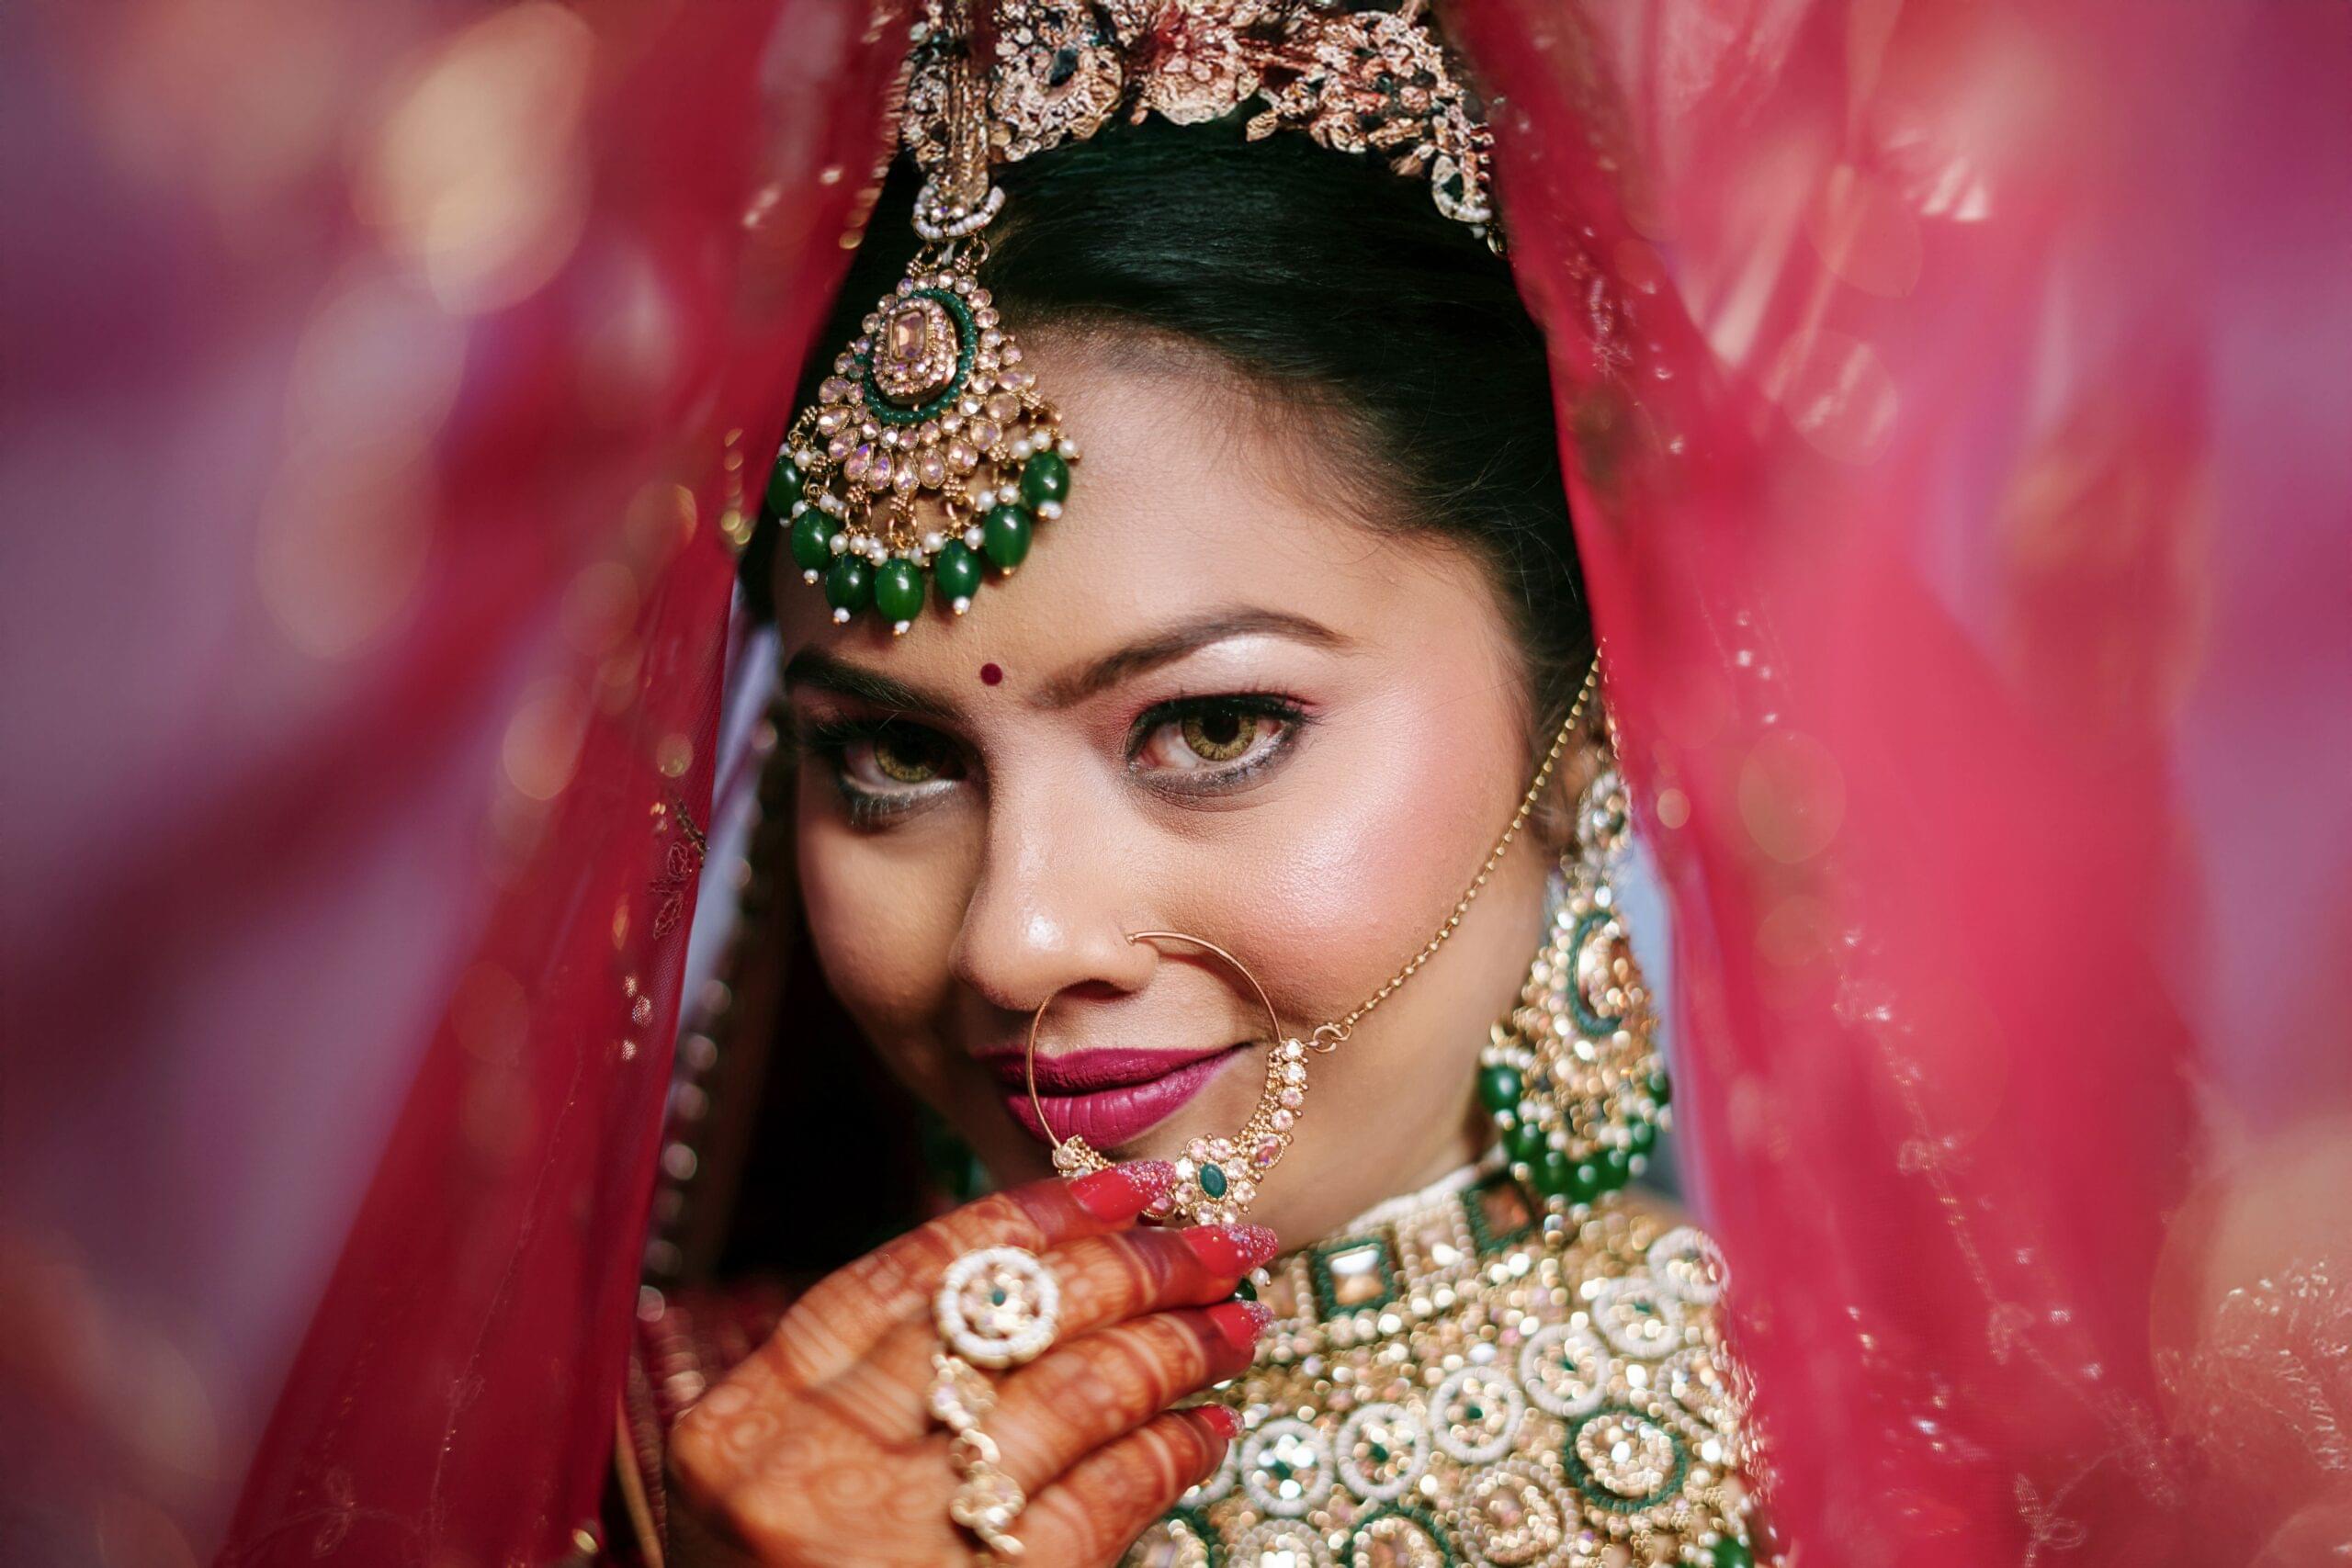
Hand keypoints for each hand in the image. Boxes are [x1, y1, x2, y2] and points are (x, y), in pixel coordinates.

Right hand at [666, 1163, 1278, 1566]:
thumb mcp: (776, 1485)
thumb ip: (862, 1392)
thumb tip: (1032, 1274)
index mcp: (743, 1426)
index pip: (904, 1278)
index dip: (1027, 1218)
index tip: (1122, 1184)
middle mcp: (812, 1474)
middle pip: (1006, 1321)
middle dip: (1132, 1266)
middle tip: (1216, 1240)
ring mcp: (898, 1543)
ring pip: (1073, 1396)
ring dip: (1176, 1347)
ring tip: (1237, 1323)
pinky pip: (1104, 1501)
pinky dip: (1168, 1454)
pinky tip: (1208, 1431)